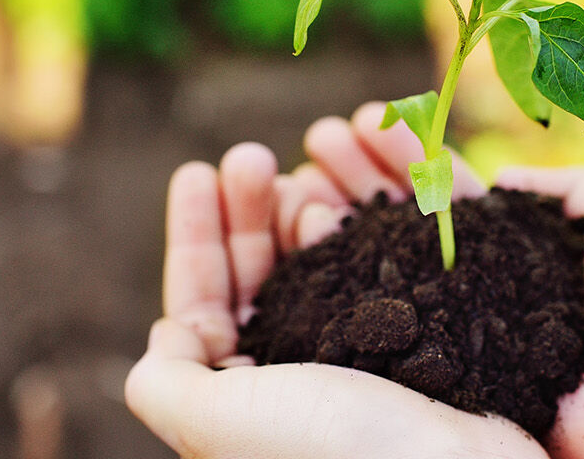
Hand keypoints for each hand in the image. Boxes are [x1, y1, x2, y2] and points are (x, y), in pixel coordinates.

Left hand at [124, 103, 544, 457]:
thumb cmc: (330, 450)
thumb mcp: (214, 422)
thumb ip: (165, 383)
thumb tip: (167, 334)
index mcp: (246, 405)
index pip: (203, 306)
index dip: (195, 236)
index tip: (197, 172)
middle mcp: (300, 382)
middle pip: (262, 275)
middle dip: (250, 209)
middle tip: (251, 156)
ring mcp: (361, 359)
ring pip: (321, 263)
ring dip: (303, 204)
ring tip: (303, 164)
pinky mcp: (418, 339)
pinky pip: (381, 265)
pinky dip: (361, 223)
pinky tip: (346, 195)